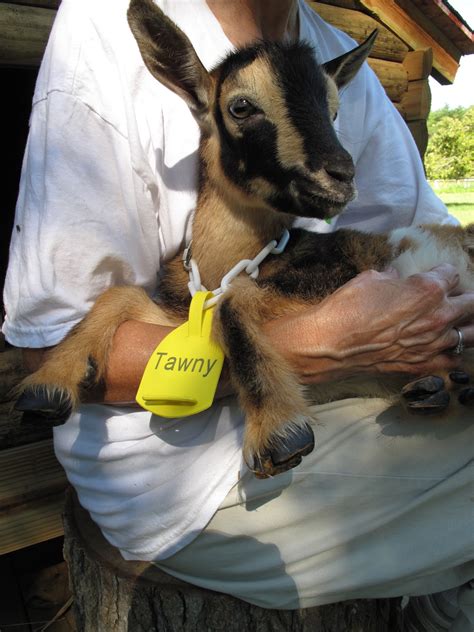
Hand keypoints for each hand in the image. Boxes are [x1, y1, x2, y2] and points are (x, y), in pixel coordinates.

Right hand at [264, 264, 473, 383]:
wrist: (331, 344)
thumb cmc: (348, 307)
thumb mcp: (370, 279)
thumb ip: (393, 278)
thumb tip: (396, 279)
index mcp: (428, 289)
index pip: (453, 274)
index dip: (443, 273)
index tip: (436, 275)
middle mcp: (438, 316)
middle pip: (471, 303)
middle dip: (464, 298)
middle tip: (454, 298)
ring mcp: (433, 343)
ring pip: (471, 335)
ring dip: (466, 326)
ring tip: (458, 324)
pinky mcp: (423, 364)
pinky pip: (453, 360)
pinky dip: (452, 353)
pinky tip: (445, 348)